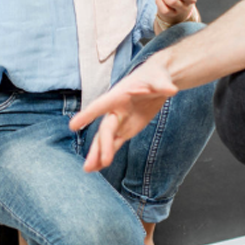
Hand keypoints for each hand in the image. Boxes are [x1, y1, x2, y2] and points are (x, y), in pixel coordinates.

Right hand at [69, 56, 178, 172]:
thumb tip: (171, 89)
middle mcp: (115, 109)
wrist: (159, 80)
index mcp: (119, 95)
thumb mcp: (161, 78)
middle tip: (103, 162)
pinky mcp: (127, 129)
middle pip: (106, 129)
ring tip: (88, 170)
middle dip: (104, 145)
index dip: (87, 115)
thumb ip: (163, 85)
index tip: (72, 127)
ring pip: (106, 139)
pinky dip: (108, 154)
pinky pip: (115, 144)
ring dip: (97, 154)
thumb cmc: (156, 75)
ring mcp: (121, 121)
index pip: (100, 106)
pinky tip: (98, 167)